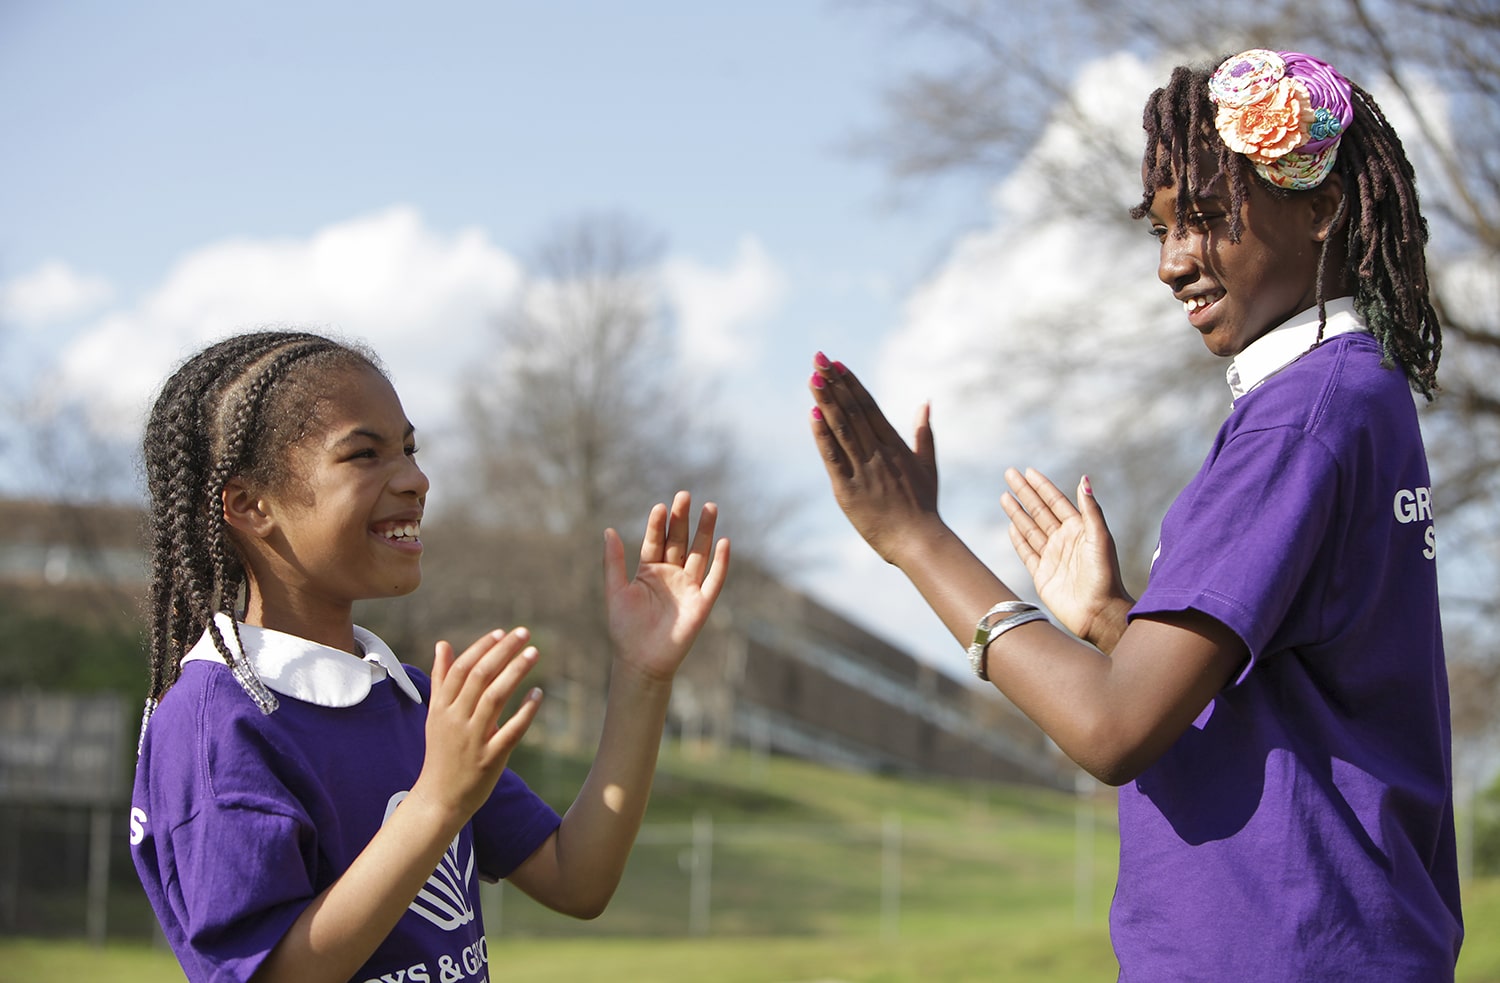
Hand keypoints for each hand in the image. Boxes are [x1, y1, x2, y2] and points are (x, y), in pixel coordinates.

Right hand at [412, 629, 541, 821]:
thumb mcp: (435, 715)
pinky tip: (538, 692)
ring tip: (534, 653)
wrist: (439, 798)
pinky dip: (525, 710)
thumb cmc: (441, 752)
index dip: (482, 648)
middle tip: (524, 633)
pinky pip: (511, 730)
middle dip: (502, 651)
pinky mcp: (490, 759)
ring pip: (495, 698)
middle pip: (479, 677)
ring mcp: (472, 739)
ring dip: (515, 672)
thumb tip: (442, 644)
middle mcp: (455, 720)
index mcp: (441, 707)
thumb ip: (441, 679)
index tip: (501, 632)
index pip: (461, 669)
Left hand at [604, 491, 729, 681]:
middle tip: (685, 495)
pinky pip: (714, 580)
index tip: (660, 506)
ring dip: (705, 532)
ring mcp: (688, 588)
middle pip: (679, 541)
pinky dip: (721, 562)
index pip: (655, 541)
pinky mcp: (702, 603)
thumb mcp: (615, 591)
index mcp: (649, 571)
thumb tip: (607, 530)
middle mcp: (671, 575)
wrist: (640, 662)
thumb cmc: (625, 629)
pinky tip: (724, 543)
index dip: (658, 524)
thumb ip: (613, 562)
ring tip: (710, 507)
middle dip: (682, 519)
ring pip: (699, 554)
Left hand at [808, 353, 941, 563]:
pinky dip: (823, 436)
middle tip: (819, 358)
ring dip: (826, 402)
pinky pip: (833, 458)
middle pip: (852, 411)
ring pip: (842, 429)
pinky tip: (813, 415)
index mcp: (895, 445)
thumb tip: (925, 402)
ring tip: (813, 377)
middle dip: (835, 383)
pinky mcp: (849, 490)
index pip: (869, 407)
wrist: (920, 540)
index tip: (838, 364)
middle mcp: (878, 452)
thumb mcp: (928, 465)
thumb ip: (923, 433)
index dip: (852, 383)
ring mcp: (863, 470)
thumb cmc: (924, 505)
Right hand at [1002, 469, 1132, 651]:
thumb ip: (1090, 510)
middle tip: (1009, 474)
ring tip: (1004, 496)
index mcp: (1078, 529)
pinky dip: (1018, 539)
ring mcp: (1051, 557)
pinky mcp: (1042, 575)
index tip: (1028, 471)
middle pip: (1038, 511)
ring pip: (1029, 529)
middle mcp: (1064, 540)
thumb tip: (1084, 479)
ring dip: (1017, 512)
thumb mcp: (1100, 538)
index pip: (1055, 502)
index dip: (1042, 486)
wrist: (1098, 612)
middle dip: (1024, 492)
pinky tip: (1011, 526)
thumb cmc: (1104, 575)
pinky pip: (1027, 552)